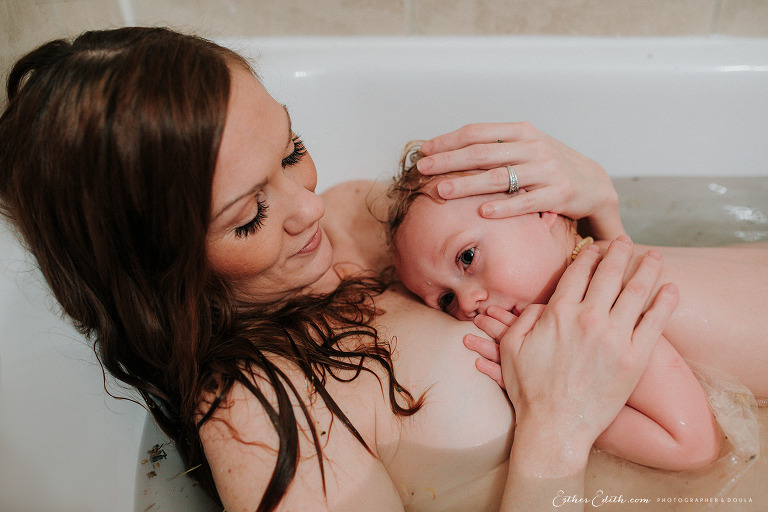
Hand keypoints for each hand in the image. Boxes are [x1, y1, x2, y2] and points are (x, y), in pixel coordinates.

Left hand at [416, 122, 622, 238]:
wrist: (596, 185)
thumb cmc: (550, 168)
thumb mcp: (526, 148)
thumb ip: (496, 147)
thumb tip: (451, 152)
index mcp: (522, 132)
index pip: (477, 132)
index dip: (448, 140)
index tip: (424, 151)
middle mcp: (533, 147)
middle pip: (481, 152)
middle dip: (448, 161)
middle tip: (421, 169)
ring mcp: (546, 170)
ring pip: (499, 177)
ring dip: (467, 184)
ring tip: (441, 190)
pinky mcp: (558, 195)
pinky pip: (525, 202)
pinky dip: (503, 207)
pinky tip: (482, 212)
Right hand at [468, 236, 677, 448]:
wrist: (555, 427)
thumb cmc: (529, 389)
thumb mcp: (511, 346)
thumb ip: (526, 317)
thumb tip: (544, 304)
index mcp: (559, 313)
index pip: (578, 272)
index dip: (589, 255)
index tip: (596, 246)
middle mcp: (589, 319)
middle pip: (609, 274)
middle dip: (619, 251)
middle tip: (625, 240)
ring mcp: (616, 338)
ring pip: (636, 292)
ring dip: (647, 269)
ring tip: (654, 256)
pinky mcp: (635, 359)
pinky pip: (655, 323)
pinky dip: (664, 302)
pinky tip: (670, 289)